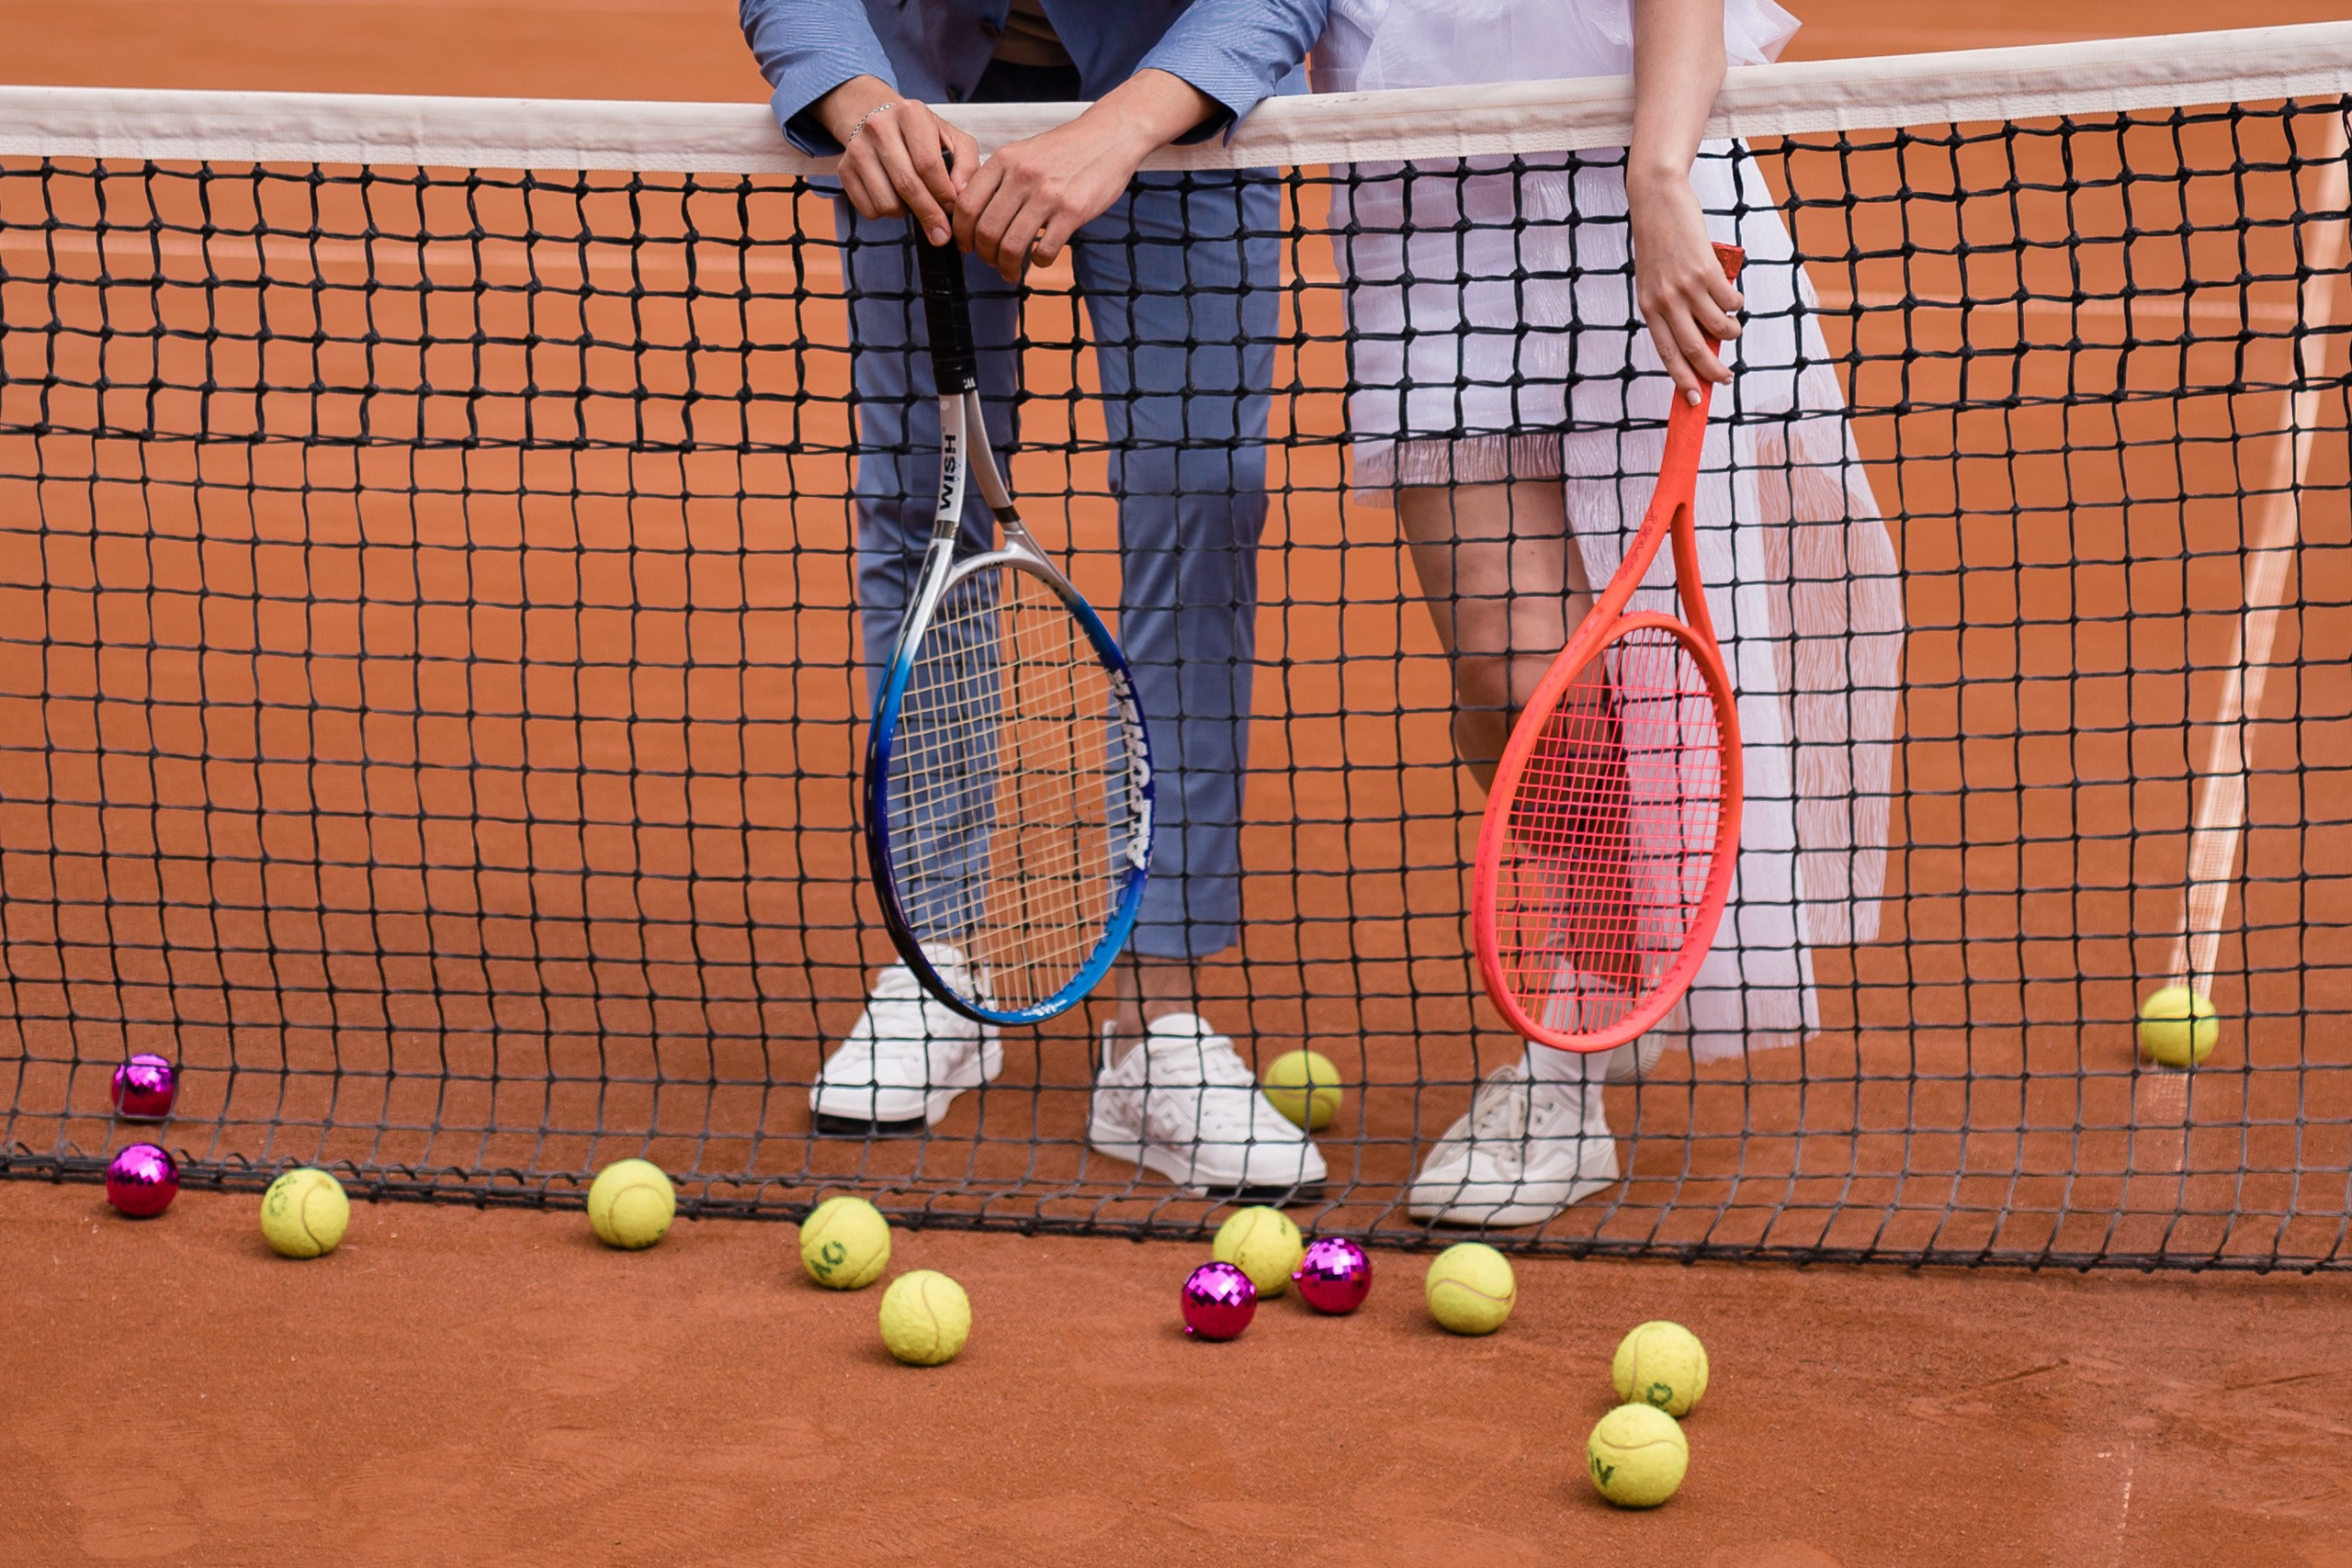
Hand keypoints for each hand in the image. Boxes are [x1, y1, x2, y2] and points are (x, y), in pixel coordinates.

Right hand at [815, 76, 976, 246]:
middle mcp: (879, 127)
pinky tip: (895, 197)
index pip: (928, 164)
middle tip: (942, 233)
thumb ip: (966, 164)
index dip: (943, 193)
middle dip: (929, 214)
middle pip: (907, 185)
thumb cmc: (921, 134)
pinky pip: (869, 209)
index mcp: (910, 114)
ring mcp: (857, 148)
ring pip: (886, 202)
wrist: (879, 119)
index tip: (953, 209)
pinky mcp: (844, 169)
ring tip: (914, 200)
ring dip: (906, 212)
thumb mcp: (952, 138)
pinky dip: (886, 213)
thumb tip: (960, 195)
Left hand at [952, 69, 1212, 281]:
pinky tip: (1040, 259)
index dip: (962, 233)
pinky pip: (1045, 249)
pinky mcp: (1073, 211)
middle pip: (987, 230)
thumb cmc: (1064, 149)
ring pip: (1012, 245)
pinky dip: (1038, 262)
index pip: (967, 204)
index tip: (966, 246)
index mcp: (1004, 160)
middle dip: (984, 255)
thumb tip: (972, 212)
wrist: (1108, 136)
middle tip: (990, 262)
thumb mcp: (1023, 152)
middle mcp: (1022, 176)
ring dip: (1007, 266)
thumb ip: (998, 177)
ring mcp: (1048, 194)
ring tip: (1010, 272)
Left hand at [1628, 169, 1742, 405]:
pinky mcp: (1705, 270)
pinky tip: (1735, 300)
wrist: (1657, 200)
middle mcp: (1664, 301)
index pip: (1666, 353)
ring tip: (1733, 330)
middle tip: (1726, 378)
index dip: (1681, 379)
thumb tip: (1701, 337)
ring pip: (1716, 326)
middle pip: (1692, 349)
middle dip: (1711, 369)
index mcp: (1648, 307)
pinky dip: (1736, 304)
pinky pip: (1729, 300)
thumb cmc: (1658, 241)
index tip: (1695, 399)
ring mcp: (1685, 287)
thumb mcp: (1654, 279)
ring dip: (1730, 333)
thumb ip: (1671, 307)